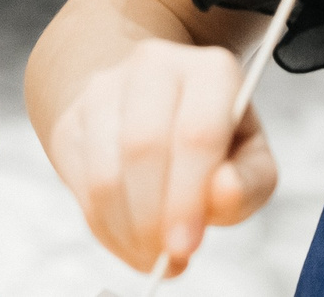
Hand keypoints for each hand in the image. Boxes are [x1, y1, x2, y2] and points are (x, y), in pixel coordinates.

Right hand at [44, 37, 275, 273]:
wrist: (152, 106)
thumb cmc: (214, 140)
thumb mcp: (251, 159)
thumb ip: (248, 182)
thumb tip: (223, 193)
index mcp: (209, 70)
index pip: (195, 132)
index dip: (188, 196)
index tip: (187, 246)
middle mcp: (154, 65)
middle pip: (142, 146)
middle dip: (153, 217)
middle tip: (168, 258)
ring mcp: (104, 87)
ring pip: (105, 170)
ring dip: (126, 228)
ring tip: (151, 255)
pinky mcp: (72, 117)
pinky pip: (80, 183)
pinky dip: (104, 226)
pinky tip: (128, 241)